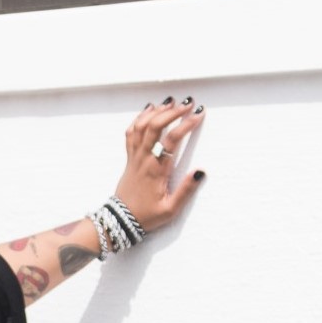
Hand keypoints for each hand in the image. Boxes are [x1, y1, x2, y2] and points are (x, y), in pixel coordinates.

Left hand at [112, 98, 206, 233]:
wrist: (121, 220)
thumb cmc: (146, 215)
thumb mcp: (170, 209)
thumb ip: (186, 191)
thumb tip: (200, 172)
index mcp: (156, 170)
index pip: (172, 140)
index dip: (185, 125)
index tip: (198, 115)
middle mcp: (144, 159)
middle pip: (155, 126)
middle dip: (172, 112)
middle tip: (187, 103)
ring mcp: (134, 156)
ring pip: (142, 126)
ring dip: (157, 111)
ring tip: (171, 102)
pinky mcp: (129, 157)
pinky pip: (131, 132)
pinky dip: (140, 118)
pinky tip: (149, 110)